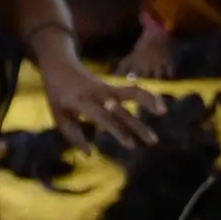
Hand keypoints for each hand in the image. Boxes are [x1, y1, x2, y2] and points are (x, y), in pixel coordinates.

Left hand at [40, 58, 163, 151]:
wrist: (60, 66)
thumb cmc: (57, 96)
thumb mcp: (58, 116)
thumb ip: (73, 135)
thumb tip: (90, 153)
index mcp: (79, 102)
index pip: (102, 117)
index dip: (117, 130)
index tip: (130, 145)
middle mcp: (96, 94)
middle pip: (121, 110)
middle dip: (138, 126)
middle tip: (153, 142)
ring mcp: (107, 88)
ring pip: (131, 92)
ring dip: (148, 101)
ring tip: (163, 112)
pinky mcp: (114, 86)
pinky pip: (133, 90)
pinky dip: (148, 96)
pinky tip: (160, 107)